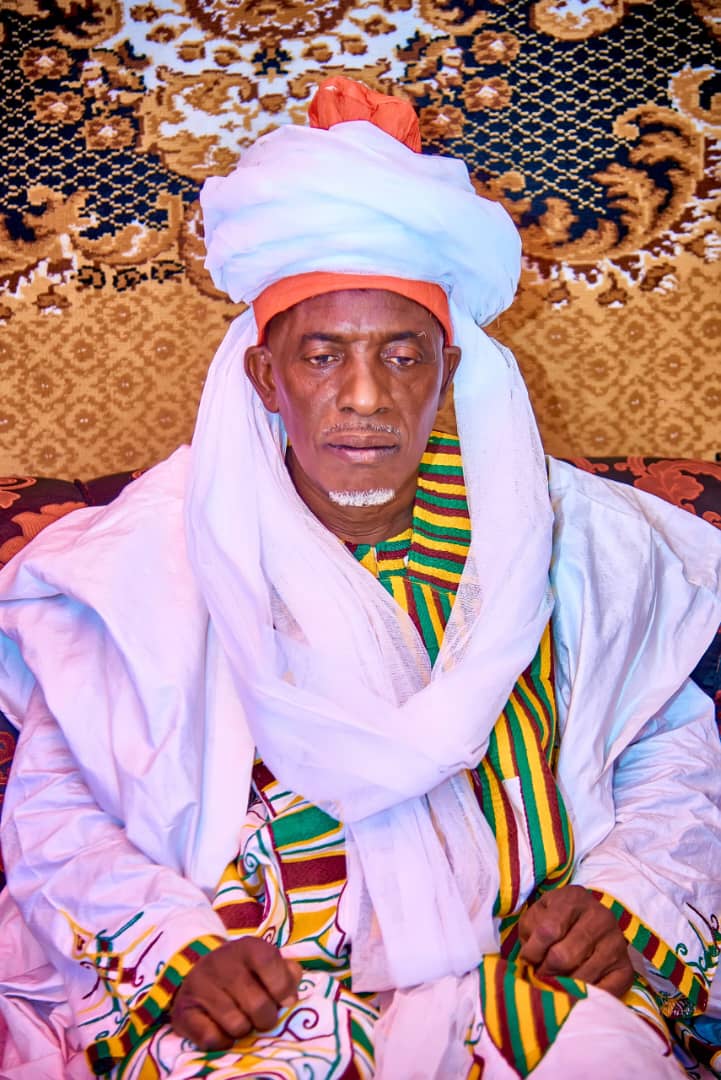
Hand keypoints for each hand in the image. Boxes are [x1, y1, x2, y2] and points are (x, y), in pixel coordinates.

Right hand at [171, 938, 303, 1049]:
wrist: (201, 973)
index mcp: (247, 946)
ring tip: (240, 1018)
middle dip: (266, 1019)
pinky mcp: (183, 1011)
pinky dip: (222, 1041)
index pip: (270, 963)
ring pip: (237, 1026)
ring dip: (244, 1030)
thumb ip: (288, 975)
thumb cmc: (245, 972)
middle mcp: (221, 962)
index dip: (283, 988)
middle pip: (258, 1006)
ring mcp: (199, 985)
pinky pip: (212, 1039)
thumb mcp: (268, 964)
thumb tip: (290, 997)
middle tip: (261, 1016)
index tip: (283, 999)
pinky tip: (221, 1028)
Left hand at [518, 885, 633, 997]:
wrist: (592, 921)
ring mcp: (617, 943)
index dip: (533, 951)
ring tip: (555, 983)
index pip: (548, 931)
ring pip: (582, 977)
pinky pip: (604, 992)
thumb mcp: (539, 914)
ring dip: (563, 986)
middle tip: (540, 975)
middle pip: (564, 957)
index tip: (527, 959)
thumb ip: (531, 931)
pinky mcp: (627, 968)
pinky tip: (575, 992)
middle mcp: (600, 918)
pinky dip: (586, 997)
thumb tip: (530, 960)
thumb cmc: (557, 919)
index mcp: (575, 899)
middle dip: (546, 971)